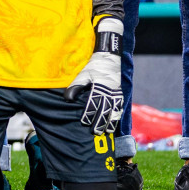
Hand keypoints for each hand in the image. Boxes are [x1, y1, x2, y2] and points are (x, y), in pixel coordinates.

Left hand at [64, 17, 123, 133]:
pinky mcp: (121, 94)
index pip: (93, 104)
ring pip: (114, 111)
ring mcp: (117, 94)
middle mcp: (110, 92)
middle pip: (105, 110)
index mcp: (99, 87)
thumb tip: (67, 99)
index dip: (89, 114)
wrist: (110, 57)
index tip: (84, 122)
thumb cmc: (94, 67)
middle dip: (100, 122)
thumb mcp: (83, 75)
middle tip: (95, 132)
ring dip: (110, 122)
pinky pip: (120, 108)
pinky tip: (114, 124)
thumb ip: (76, 87)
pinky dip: (117, 117)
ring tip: (106, 132)